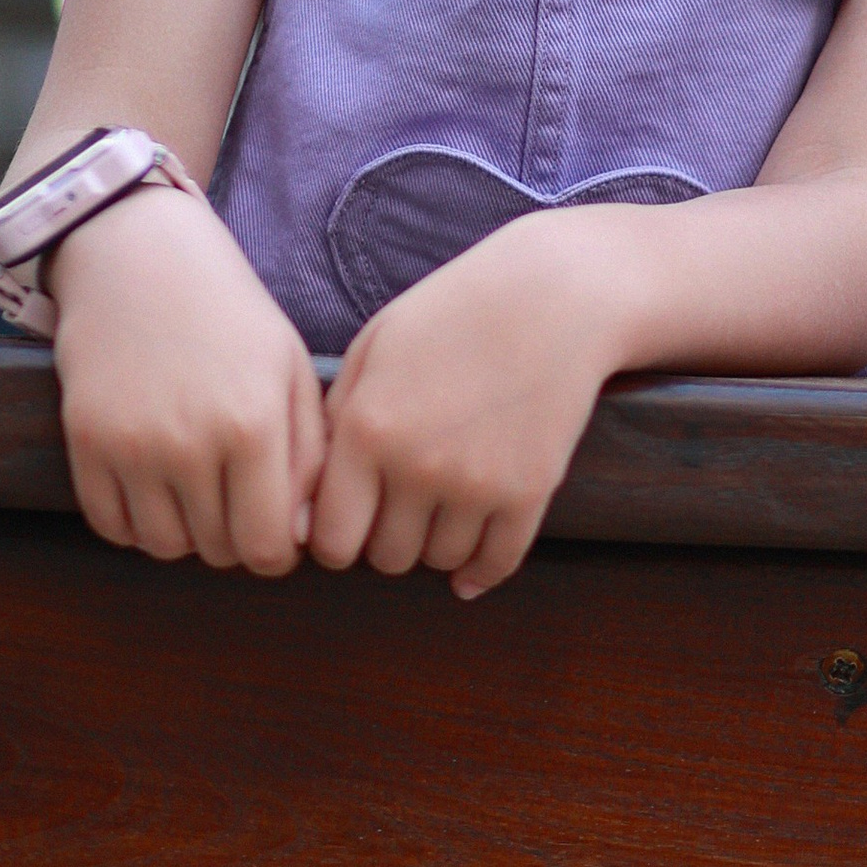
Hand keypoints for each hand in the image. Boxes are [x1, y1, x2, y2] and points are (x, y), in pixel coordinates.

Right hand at [51, 186, 326, 574]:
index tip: (276, 532)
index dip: (277, 551)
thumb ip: (308, 456)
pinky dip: (135, 522)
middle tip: (236, 498)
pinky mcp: (86, 443)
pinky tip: (155, 484)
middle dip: (234, 538)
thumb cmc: (231, 316)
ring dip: (185, 533)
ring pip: (163, 546)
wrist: (141, 259)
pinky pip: (111, 527)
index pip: (267, 546)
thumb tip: (307, 538)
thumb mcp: (289, 371)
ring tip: (198, 490)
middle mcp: (190, 443)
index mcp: (254, 425)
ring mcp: (131, 447)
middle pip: (217, 551)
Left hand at [308, 214, 629, 599]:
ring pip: (440, 560)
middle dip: (386, 538)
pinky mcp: (529, 490)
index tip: (351, 521)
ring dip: (435, 544)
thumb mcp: (375, 348)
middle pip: (386, 557)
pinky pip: (496, 561)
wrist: (556, 295)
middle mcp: (417, 464)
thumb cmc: (454, 313)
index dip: (336, 538)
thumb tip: (310, 508)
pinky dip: (481, 570)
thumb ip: (335, 422)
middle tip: (400, 508)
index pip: (330, 539)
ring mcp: (477, 481)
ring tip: (441, 508)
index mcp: (367, 428)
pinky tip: (471, 565)